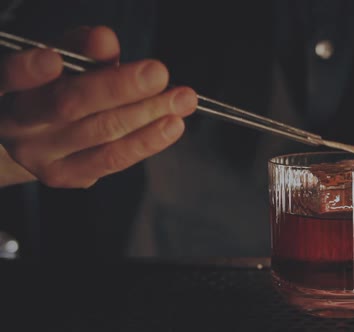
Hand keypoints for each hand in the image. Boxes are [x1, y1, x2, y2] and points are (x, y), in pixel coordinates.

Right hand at [0, 26, 197, 187]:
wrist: (38, 133)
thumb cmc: (52, 85)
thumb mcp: (61, 58)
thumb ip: (80, 48)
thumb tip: (104, 40)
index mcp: (7, 89)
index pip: (9, 77)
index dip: (29, 70)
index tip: (55, 58)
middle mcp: (16, 125)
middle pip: (68, 105)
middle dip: (119, 87)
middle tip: (158, 73)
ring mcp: (40, 156)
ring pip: (100, 133)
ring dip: (148, 113)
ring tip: (182, 100)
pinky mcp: (66, 176)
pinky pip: (113, 159)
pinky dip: (147, 141)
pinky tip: (171, 126)